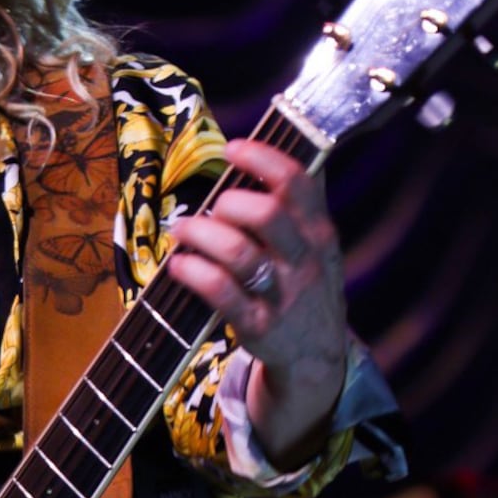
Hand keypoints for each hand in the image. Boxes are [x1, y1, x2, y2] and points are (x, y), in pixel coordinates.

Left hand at [165, 139, 349, 466]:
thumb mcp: (319, 245)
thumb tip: (293, 140)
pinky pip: (220, 292)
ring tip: (183, 229)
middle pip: (266, 215)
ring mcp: (282, 296)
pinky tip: (178, 264)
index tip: (232, 149)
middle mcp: (304, 261)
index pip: (297, 182)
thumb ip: (304, 200)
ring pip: (238, 252)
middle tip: (212, 209)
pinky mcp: (258, 326)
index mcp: (318, 233)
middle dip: (228, 203)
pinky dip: (192, 272)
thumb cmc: (306, 288)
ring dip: (201, 234)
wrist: (316, 357)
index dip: (261, 158)